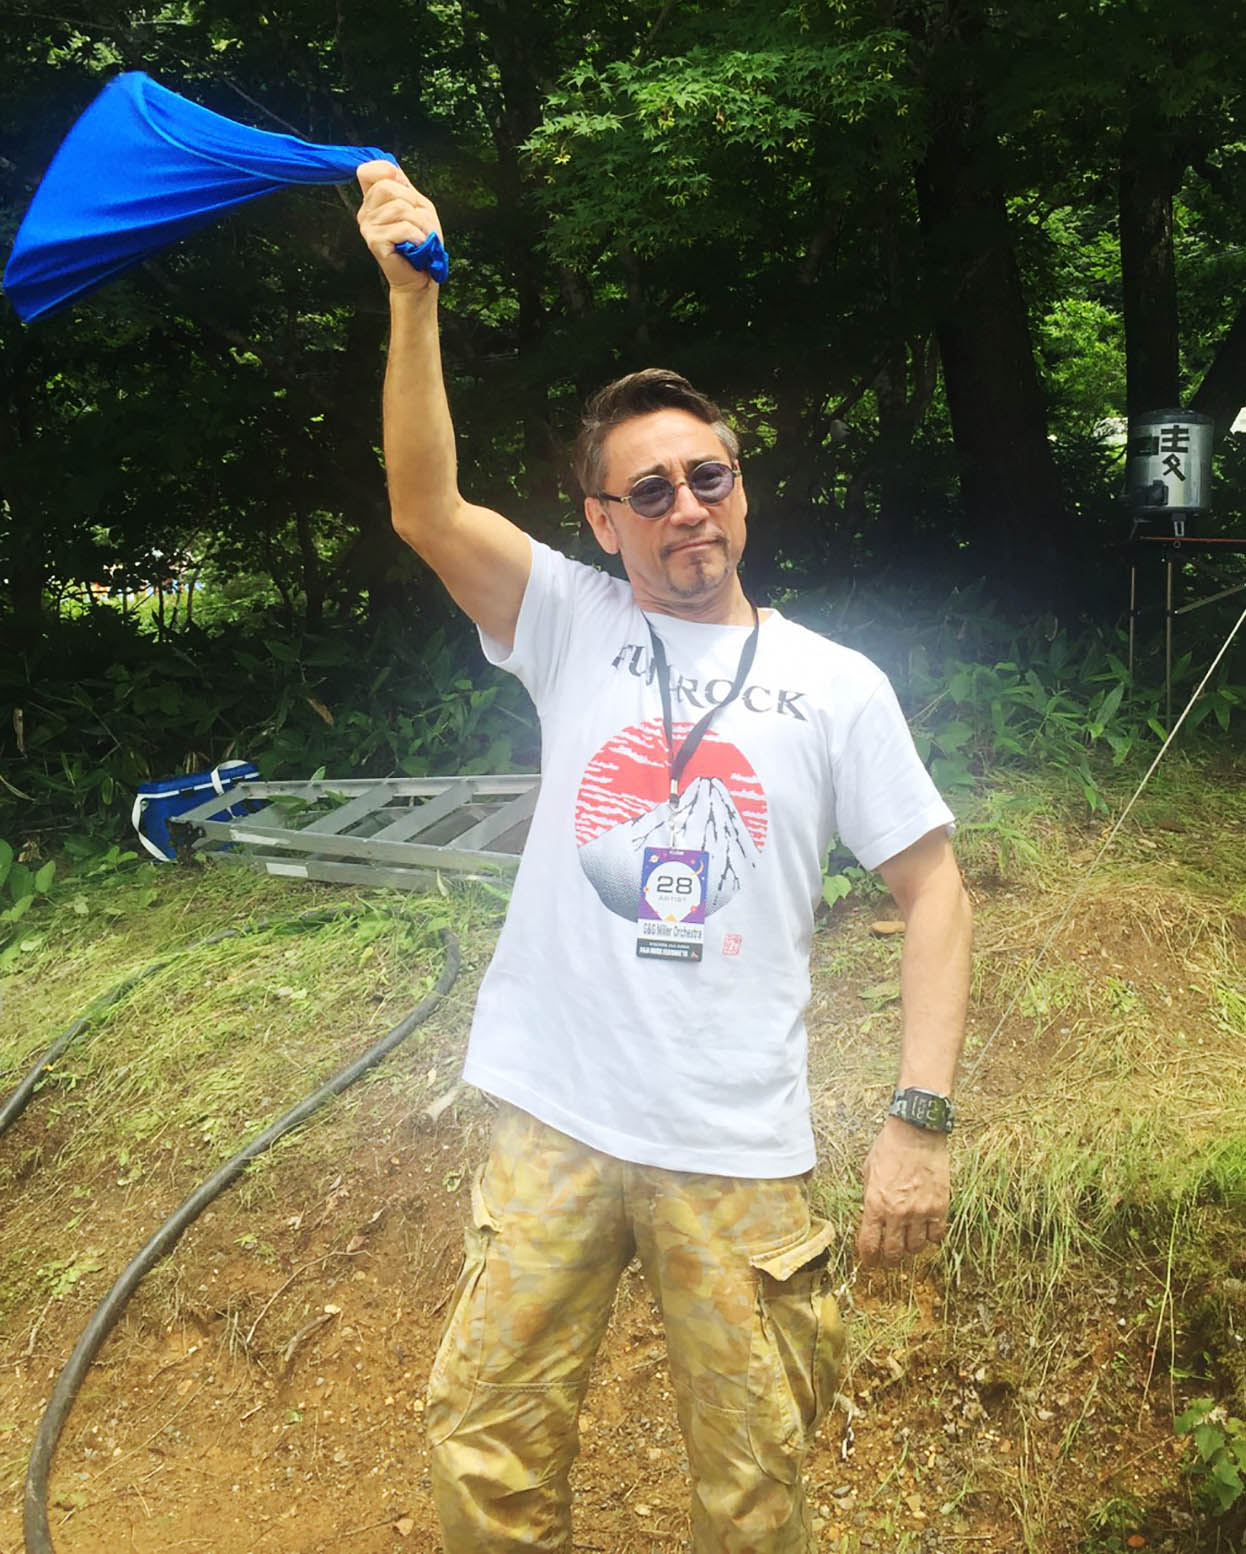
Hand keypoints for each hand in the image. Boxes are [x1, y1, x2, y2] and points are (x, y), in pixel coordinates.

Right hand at [356, 161, 441, 292]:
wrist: (420, 277)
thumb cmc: (420, 243)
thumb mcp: (418, 207)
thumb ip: (404, 187)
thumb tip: (392, 170)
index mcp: (373, 201)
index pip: (368, 171)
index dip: (386, 171)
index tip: (403, 187)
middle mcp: (366, 212)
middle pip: (386, 186)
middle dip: (413, 203)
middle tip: (420, 223)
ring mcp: (367, 227)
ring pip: (399, 207)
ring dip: (421, 224)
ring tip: (421, 238)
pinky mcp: (374, 242)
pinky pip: (403, 228)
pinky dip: (418, 237)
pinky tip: (418, 246)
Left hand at [855, 1117, 949, 1267]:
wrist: (916, 1132)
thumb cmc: (889, 1147)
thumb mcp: (868, 1171)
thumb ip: (869, 1197)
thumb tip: (871, 1215)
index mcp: (874, 1204)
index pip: (869, 1244)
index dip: (869, 1258)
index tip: (870, 1261)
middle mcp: (897, 1213)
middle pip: (893, 1252)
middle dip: (889, 1259)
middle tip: (890, 1258)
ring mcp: (920, 1212)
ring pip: (916, 1248)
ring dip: (911, 1248)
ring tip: (909, 1242)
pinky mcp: (940, 1207)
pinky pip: (937, 1235)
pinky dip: (932, 1237)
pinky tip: (927, 1231)